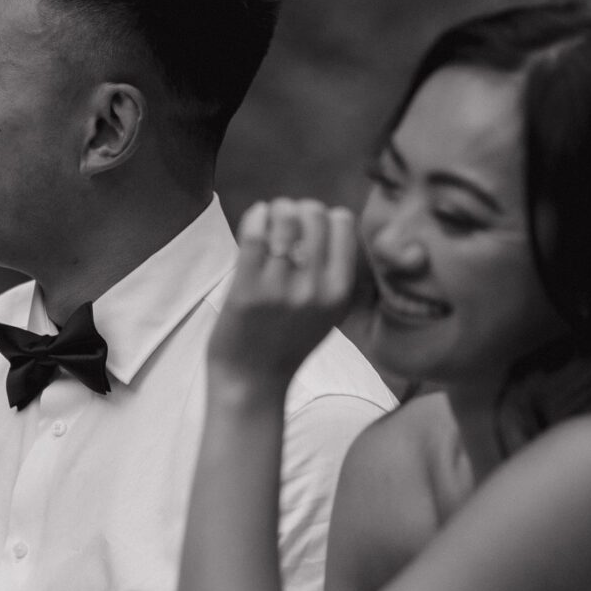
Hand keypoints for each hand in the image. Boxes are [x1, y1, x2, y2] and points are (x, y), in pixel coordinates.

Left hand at [210, 198, 357, 389]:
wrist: (253, 382)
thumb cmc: (288, 343)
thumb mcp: (328, 311)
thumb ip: (332, 271)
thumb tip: (324, 217)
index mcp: (340, 291)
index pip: (343, 222)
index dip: (323, 216)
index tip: (306, 229)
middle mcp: (316, 288)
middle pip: (313, 213)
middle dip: (296, 208)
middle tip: (282, 224)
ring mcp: (282, 289)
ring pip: (284, 217)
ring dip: (273, 210)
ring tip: (266, 221)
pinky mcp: (248, 289)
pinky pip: (255, 233)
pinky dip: (254, 216)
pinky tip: (253, 219)